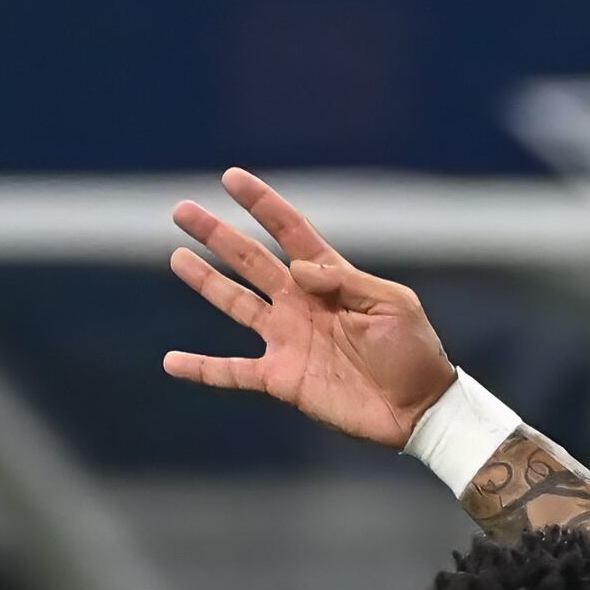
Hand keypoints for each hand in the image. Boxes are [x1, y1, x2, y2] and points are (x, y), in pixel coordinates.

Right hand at [160, 168, 460, 446]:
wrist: (418, 411)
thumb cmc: (414, 353)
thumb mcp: (392, 305)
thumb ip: (346, 281)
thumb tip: (298, 267)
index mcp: (330, 279)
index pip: (290, 232)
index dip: (261, 205)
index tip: (231, 178)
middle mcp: (301, 304)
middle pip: (250, 260)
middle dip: (217, 234)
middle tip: (182, 210)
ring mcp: (288, 340)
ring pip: (235, 304)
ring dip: (205, 281)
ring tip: (177, 257)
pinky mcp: (282, 379)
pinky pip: (232, 373)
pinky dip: (202, 368)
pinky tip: (171, 362)